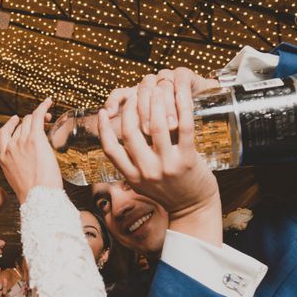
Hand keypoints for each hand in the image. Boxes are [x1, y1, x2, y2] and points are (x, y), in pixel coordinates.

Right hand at [0, 97, 61, 203]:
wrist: (38, 197)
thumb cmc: (33, 193)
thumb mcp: (17, 179)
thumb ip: (18, 167)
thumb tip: (26, 164)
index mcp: (3, 157)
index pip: (4, 133)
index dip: (12, 125)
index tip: (17, 121)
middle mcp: (10, 147)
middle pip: (19, 125)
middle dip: (30, 122)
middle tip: (42, 122)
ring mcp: (21, 142)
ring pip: (28, 120)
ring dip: (38, 116)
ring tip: (48, 116)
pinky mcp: (34, 139)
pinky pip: (37, 116)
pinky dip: (43, 106)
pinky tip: (49, 101)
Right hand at [98, 77, 221, 245]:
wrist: (194, 208)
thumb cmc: (168, 191)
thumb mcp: (142, 182)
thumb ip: (129, 163)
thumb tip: (113, 140)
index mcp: (132, 176)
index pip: (110, 149)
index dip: (103, 128)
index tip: (103, 112)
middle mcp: (146, 172)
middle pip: (130, 132)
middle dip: (131, 107)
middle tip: (135, 94)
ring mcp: (167, 167)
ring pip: (155, 125)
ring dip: (154, 102)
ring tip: (154, 89)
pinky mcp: (188, 160)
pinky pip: (184, 127)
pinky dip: (181, 105)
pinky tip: (179, 92)